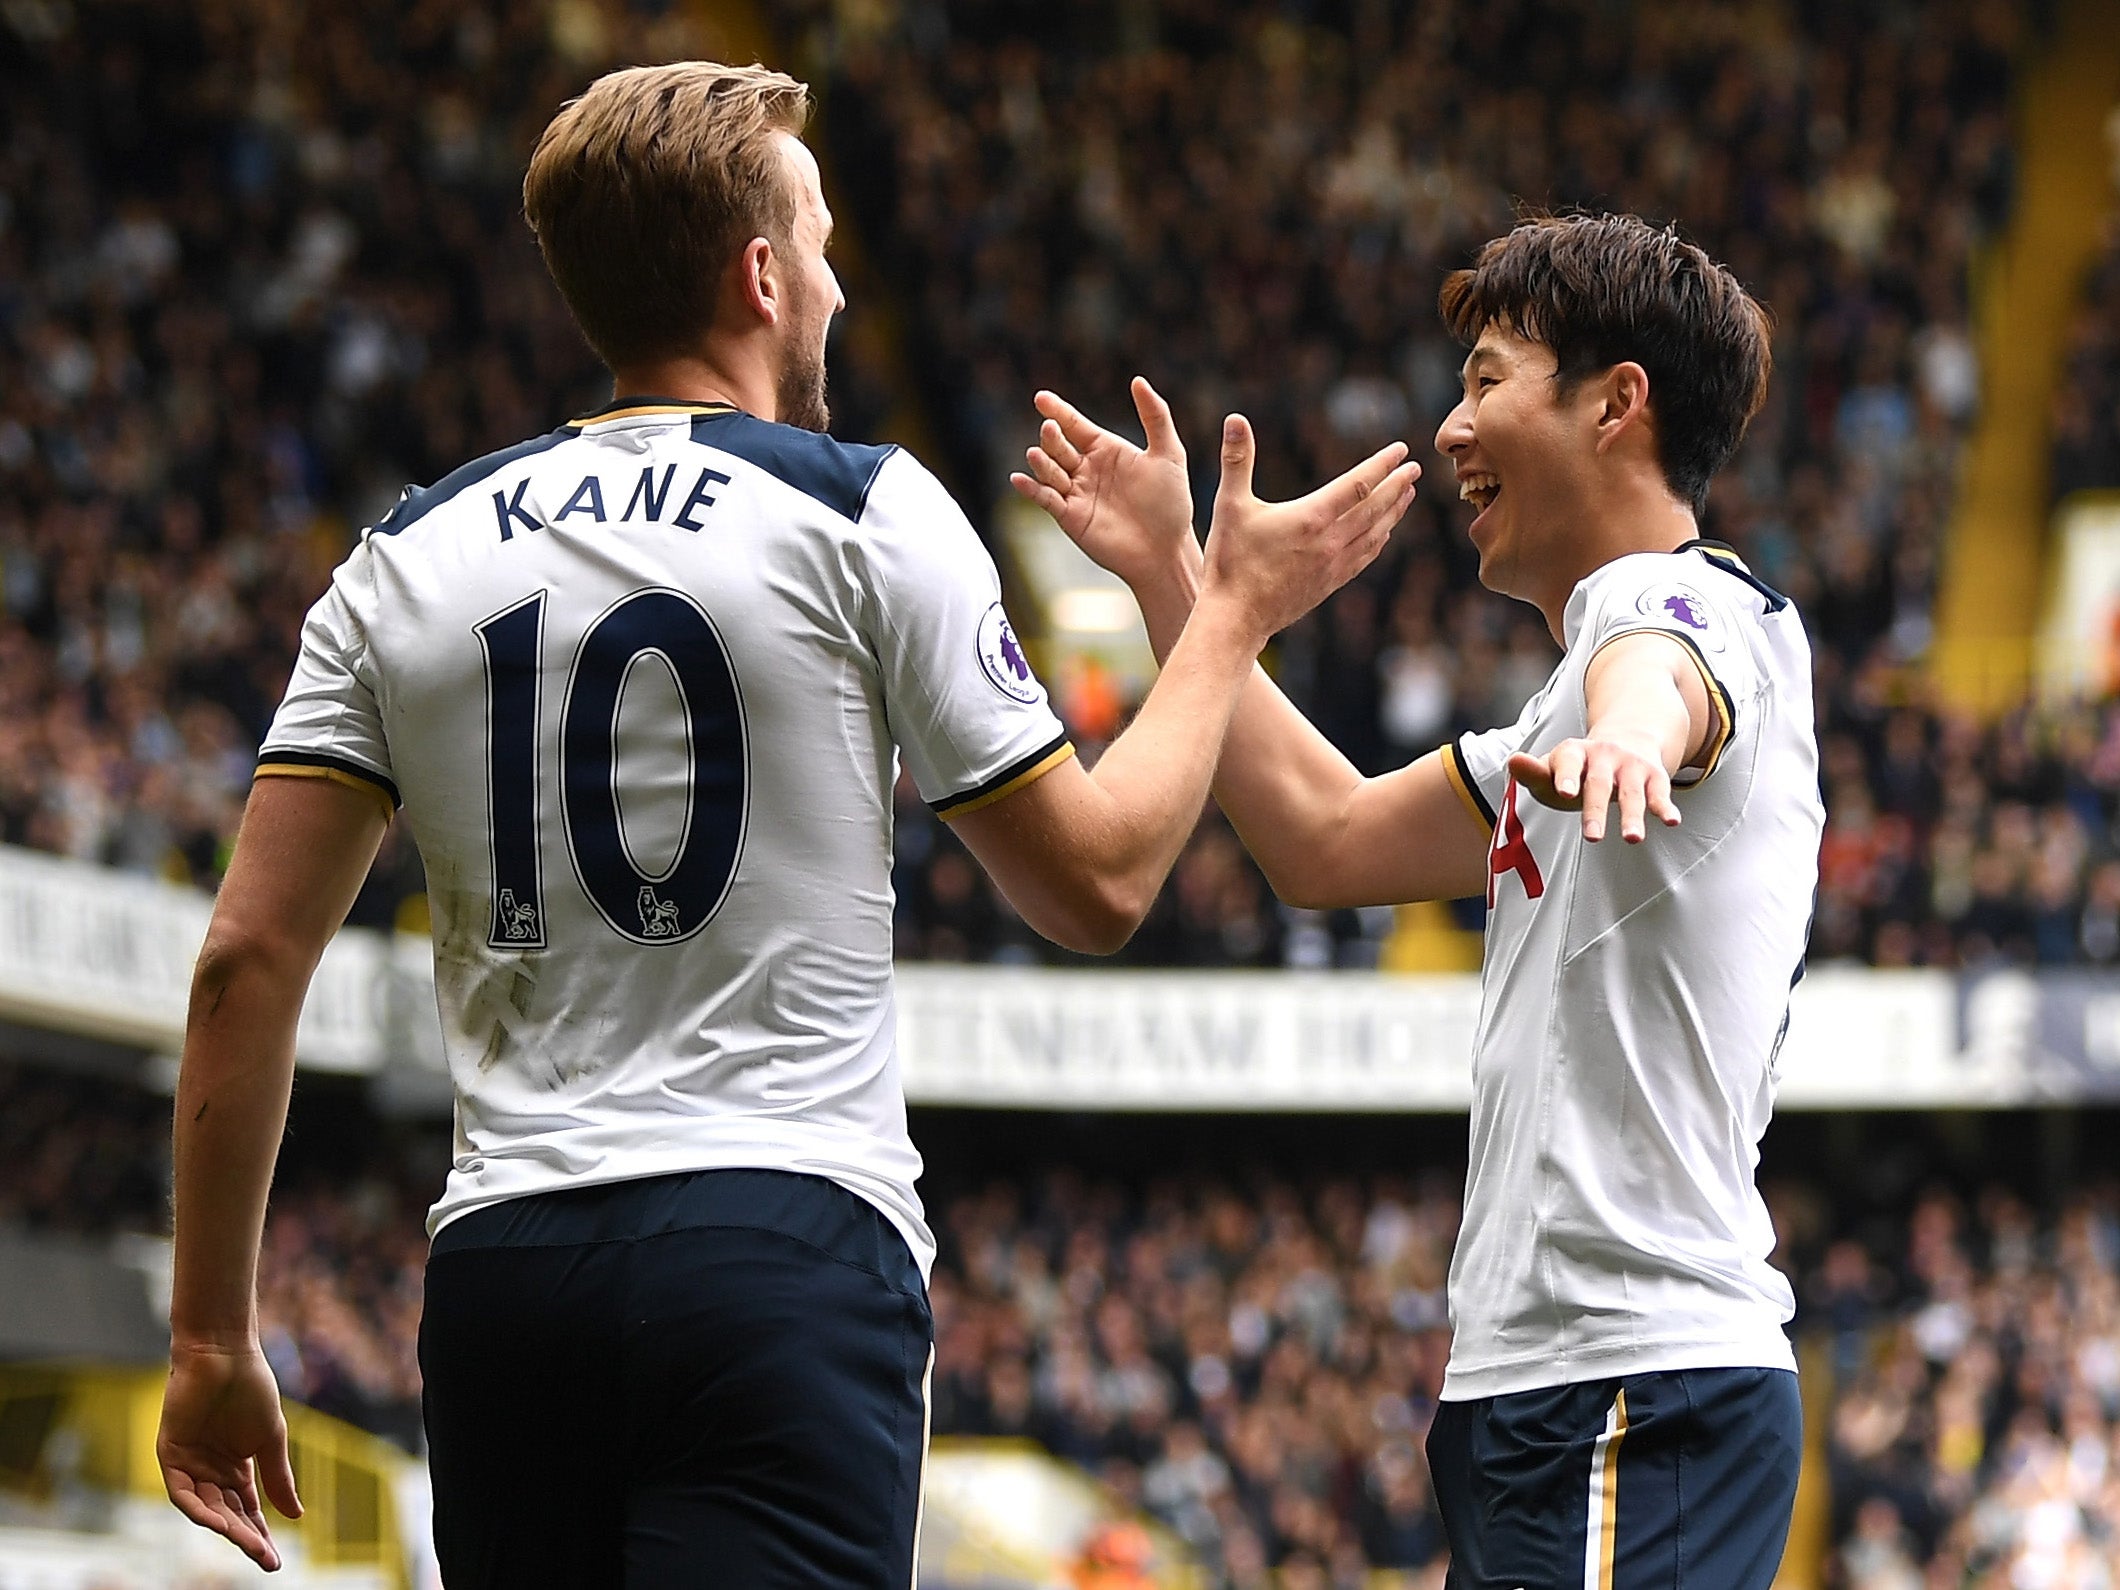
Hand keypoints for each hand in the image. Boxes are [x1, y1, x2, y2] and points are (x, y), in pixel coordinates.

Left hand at [158, 1341, 302, 1571]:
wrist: (225, 1355)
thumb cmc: (251, 1390)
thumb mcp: (271, 1439)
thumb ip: (278, 1478)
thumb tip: (296, 1516)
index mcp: (237, 1468)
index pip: (248, 1511)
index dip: (261, 1534)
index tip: (275, 1561)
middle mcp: (212, 1472)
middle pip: (229, 1515)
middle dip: (246, 1538)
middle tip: (266, 1559)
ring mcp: (190, 1465)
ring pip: (206, 1509)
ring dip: (225, 1528)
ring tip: (246, 1542)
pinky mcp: (171, 1456)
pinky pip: (182, 1493)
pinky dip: (198, 1509)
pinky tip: (218, 1522)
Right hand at [1009, 378, 1197, 592]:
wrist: (1166, 549)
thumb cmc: (1171, 503)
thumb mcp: (1169, 454)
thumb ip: (1155, 416)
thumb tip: (1138, 380)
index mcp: (1106, 450)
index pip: (1075, 424)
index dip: (1058, 410)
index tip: (1041, 397)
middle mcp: (1087, 469)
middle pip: (1059, 446)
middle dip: (1052, 437)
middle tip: (1051, 429)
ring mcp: (1076, 493)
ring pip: (1050, 471)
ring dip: (1041, 462)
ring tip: (1037, 452)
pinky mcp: (1070, 517)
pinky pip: (1045, 500)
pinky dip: (1031, 489)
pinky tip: (1019, 479)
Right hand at [1198, 413, 1418, 643]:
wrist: (1237, 617)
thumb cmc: (1230, 561)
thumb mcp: (1230, 505)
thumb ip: (1237, 460)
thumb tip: (1235, 419)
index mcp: (1312, 517)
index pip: (1358, 483)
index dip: (1382, 464)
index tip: (1401, 450)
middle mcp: (1330, 541)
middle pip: (1375, 507)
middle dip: (1397, 485)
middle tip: (1415, 469)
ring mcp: (1333, 565)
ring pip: (1375, 533)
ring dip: (1394, 512)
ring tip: (1407, 495)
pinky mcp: (1330, 583)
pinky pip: (1365, 557)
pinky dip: (1379, 540)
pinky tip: (1384, 534)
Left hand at [1508, 734, 1680, 843]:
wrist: (1627, 737)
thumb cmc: (1579, 768)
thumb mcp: (1553, 768)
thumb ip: (1533, 773)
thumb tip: (1512, 761)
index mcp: (1574, 752)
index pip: (1568, 762)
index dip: (1566, 776)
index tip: (1564, 793)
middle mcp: (1604, 755)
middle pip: (1599, 784)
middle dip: (1595, 810)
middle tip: (1592, 838)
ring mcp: (1631, 765)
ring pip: (1631, 792)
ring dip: (1633, 815)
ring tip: (1632, 839)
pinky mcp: (1654, 777)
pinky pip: (1660, 793)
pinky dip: (1666, 807)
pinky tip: (1671, 821)